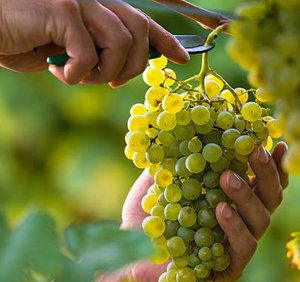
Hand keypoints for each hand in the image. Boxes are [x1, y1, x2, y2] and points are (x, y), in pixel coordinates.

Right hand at [0, 0, 188, 84]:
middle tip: (113, 83)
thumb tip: (124, 68)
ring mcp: (80, 2)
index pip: (143, 22)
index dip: (166, 41)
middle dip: (133, 67)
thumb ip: (100, 54)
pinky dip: (75, 74)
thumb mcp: (72, 52)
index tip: (182, 59)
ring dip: (103, 73)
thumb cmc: (29, 42)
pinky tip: (57, 70)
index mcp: (99, 10)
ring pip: (120, 44)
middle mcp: (95, 0)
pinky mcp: (63, 11)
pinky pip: (88, 54)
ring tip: (80, 77)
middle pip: (139, 33)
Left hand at [91, 142, 288, 281]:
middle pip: (267, 197)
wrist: (130, 249)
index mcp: (228, 199)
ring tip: (228, 177)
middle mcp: (238, 219)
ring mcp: (235, 244)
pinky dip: (235, 226)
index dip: (270, 164)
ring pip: (260, 220)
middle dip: (265, 173)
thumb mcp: (158, 180)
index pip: (258, 181)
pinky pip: (243, 246)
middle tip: (255, 150)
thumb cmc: (145, 215)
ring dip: (247, 195)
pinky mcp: (228, 266)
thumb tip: (184, 131)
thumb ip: (174, 160)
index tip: (274, 142)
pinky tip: (221, 209)